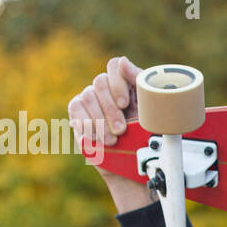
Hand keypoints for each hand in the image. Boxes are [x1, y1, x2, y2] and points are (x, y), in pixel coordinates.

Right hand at [67, 56, 141, 170]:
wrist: (135, 164)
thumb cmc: (147, 136)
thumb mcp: (151, 111)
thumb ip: (140, 84)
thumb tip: (123, 62)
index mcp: (126, 83)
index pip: (114, 66)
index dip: (117, 83)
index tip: (125, 104)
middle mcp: (107, 88)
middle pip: (99, 83)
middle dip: (110, 109)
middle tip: (121, 130)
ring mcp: (91, 100)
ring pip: (87, 96)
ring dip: (100, 121)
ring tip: (112, 140)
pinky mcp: (78, 115)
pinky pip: (75, 110)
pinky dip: (86, 125)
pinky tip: (97, 140)